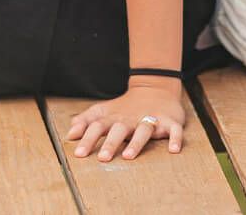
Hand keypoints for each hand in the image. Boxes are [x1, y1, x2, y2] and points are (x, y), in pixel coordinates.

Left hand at [66, 85, 185, 161]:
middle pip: (120, 128)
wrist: (155, 87)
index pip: (98, 126)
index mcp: (115, 117)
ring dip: (137, 142)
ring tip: (129, 156)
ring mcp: (151, 118)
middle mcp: (131, 118)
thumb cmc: (126, 107)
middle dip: (111, 142)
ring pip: (144, 129)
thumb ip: (87, 121)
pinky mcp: (170, 121)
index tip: (79, 153)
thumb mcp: (105, 111)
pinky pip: (174, 130)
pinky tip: (173, 149)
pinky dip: (175, 138)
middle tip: (103, 158)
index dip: (88, 139)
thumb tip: (70, 133)